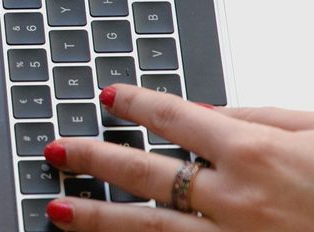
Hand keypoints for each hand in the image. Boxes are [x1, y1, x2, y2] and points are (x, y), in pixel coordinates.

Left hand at [42, 84, 313, 229]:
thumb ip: (258, 118)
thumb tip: (201, 109)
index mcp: (255, 153)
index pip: (175, 117)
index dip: (136, 103)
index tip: (107, 95)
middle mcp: (235, 200)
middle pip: (143, 174)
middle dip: (92, 159)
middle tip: (55, 150)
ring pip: (147, 228)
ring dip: (96, 218)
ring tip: (56, 209)